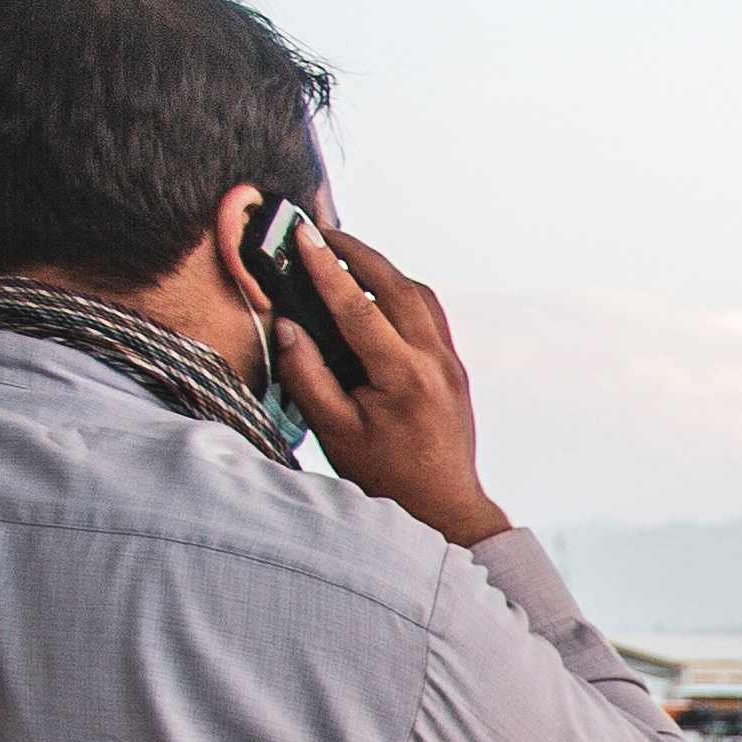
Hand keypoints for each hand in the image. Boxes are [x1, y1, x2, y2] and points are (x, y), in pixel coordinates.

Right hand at [273, 219, 508, 549]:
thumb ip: (307, 375)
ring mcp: (451, 363)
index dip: (326, 267)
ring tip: (344, 256)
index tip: (302, 236)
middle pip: (396, 285)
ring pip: (419, 295)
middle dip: (356, 252)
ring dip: (382, 269)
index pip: (358, 306)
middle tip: (320, 233)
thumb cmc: (387, 477)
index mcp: (403, 377)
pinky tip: (376, 292)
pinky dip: (401, 293)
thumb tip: (287, 325)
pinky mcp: (455, 367)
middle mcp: (435, 362)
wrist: (443, 507)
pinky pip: (430, 314)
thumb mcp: (334, 431)